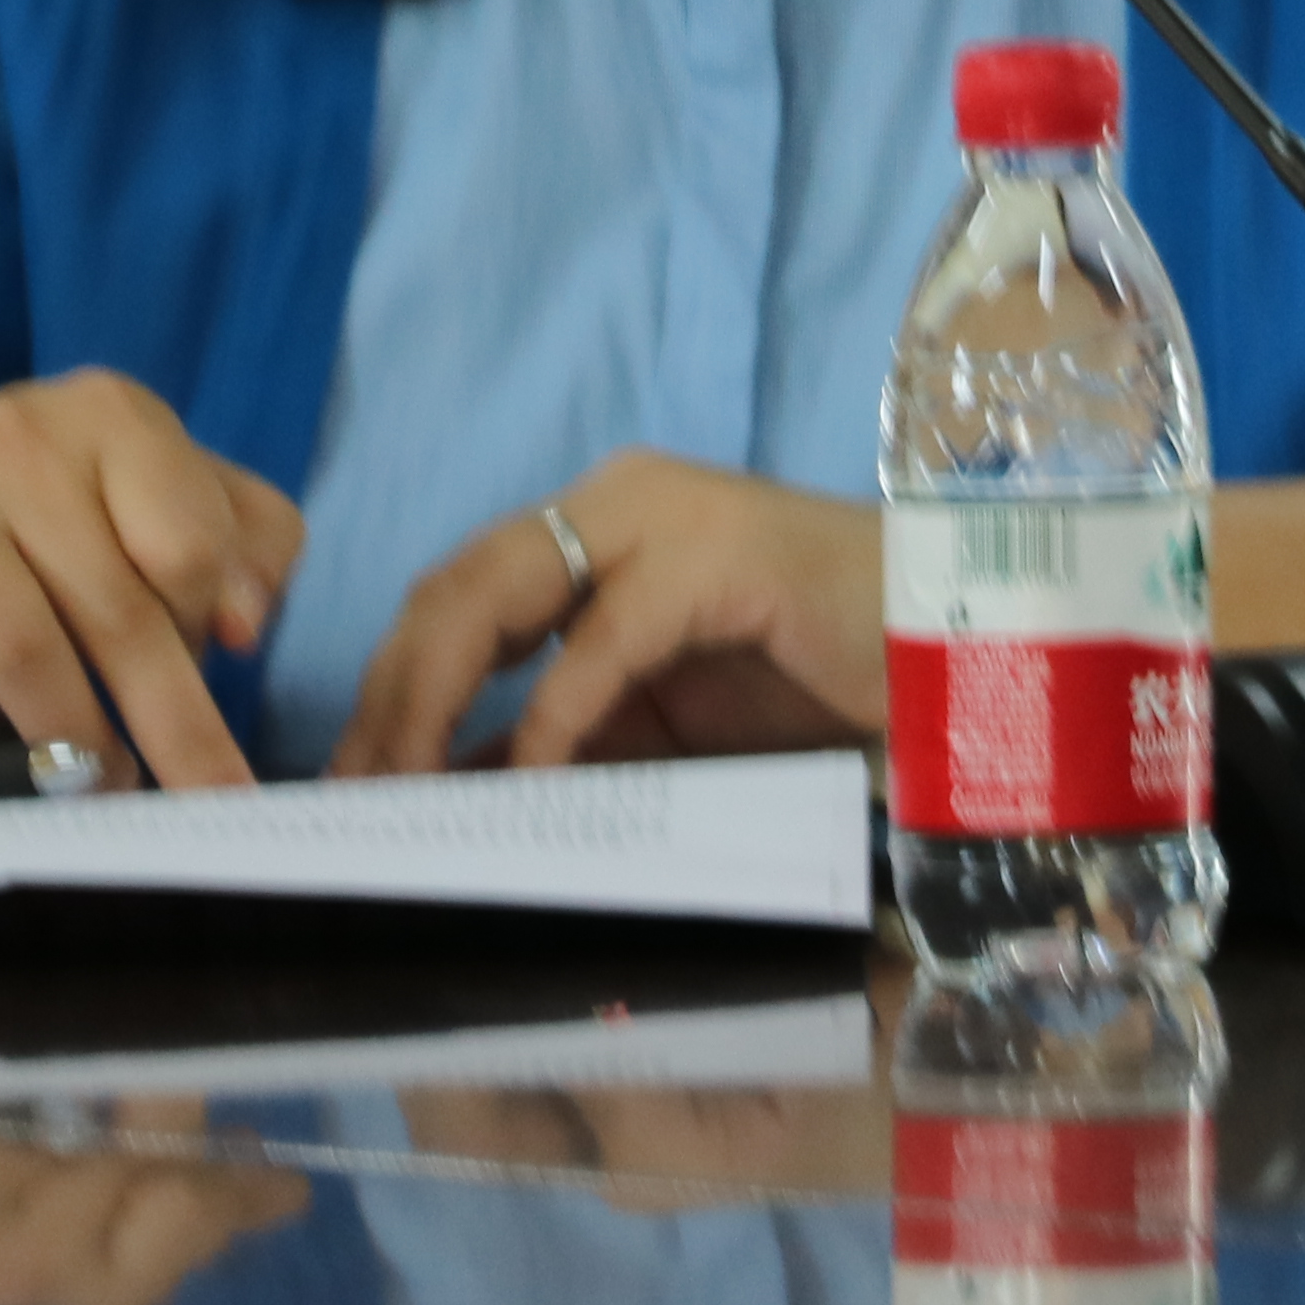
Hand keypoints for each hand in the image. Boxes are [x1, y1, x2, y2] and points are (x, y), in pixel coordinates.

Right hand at [0, 372, 305, 795]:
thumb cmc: (57, 518)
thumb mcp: (163, 498)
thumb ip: (244, 544)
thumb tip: (249, 625)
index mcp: (110, 413)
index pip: (189, 543)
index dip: (207, 618)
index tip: (222, 666)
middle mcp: (16, 439)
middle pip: (118, 612)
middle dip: (171, 724)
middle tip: (204, 799)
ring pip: (26, 656)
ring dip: (75, 740)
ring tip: (100, 778)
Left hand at [327, 450, 885, 778]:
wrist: (957, 662)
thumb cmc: (817, 693)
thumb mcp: (656, 728)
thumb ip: (562, 744)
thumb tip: (445, 797)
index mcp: (595, 528)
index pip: (453, 596)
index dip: (387, 687)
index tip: (347, 786)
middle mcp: (614, 503)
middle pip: (452, 588)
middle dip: (388, 698)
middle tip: (356, 801)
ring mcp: (665, 517)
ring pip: (498, 591)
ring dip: (436, 700)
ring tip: (408, 793)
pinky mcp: (718, 556)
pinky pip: (603, 638)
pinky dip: (555, 715)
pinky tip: (534, 781)